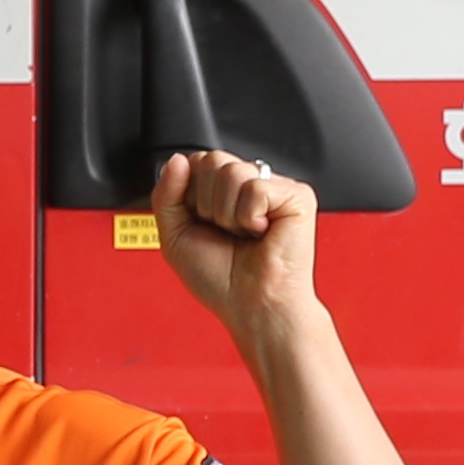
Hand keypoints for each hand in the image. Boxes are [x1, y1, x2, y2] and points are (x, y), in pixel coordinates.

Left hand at [153, 150, 318, 336]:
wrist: (249, 304)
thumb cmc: (219, 278)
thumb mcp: (175, 235)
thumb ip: (166, 196)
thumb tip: (177, 160)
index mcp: (223, 191)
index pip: (195, 162)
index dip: (189, 195)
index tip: (201, 224)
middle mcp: (249, 184)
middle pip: (212, 160)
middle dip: (206, 204)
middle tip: (225, 232)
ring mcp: (274, 187)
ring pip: (232, 172)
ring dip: (226, 214)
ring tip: (243, 234)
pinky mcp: (297, 195)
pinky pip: (255, 187)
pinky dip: (249, 217)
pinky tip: (261, 232)